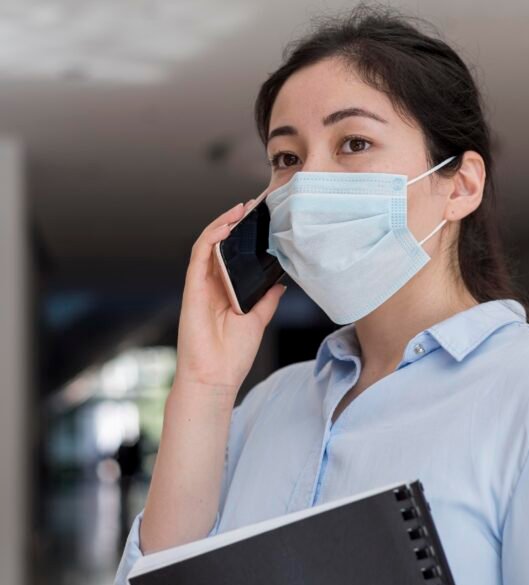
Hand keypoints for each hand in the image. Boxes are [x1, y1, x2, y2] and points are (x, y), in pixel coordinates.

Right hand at [174, 198, 285, 390]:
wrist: (215, 378)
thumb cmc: (232, 355)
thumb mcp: (258, 321)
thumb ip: (266, 300)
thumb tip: (280, 282)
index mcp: (224, 291)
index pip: (231, 255)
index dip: (241, 236)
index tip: (259, 220)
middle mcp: (210, 285)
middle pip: (219, 245)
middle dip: (233, 223)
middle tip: (251, 207)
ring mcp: (200, 285)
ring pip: (206, 244)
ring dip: (222, 224)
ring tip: (240, 210)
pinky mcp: (192, 288)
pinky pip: (199, 255)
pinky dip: (211, 237)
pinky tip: (225, 226)